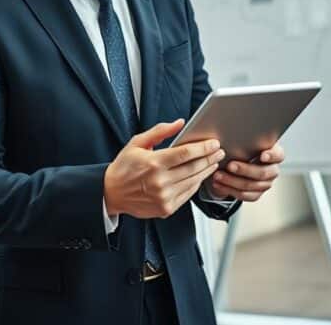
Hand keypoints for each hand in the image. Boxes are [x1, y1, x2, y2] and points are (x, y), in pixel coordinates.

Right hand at [104, 119, 224, 218]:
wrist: (110, 193)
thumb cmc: (123, 167)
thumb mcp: (137, 143)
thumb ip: (160, 131)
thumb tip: (179, 123)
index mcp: (153, 163)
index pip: (186, 153)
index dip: (203, 148)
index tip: (213, 143)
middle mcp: (160, 182)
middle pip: (194, 167)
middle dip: (210, 158)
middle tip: (219, 151)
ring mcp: (164, 197)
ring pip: (194, 181)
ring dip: (206, 171)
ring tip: (213, 162)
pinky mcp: (166, 208)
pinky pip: (188, 194)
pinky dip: (196, 184)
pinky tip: (200, 176)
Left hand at [207, 144, 284, 201]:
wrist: (235, 162)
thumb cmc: (241, 147)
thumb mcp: (244, 140)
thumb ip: (243, 137)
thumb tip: (231, 129)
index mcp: (274, 154)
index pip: (278, 155)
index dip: (272, 156)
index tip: (262, 155)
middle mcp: (272, 169)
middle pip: (263, 173)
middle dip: (245, 170)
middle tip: (230, 165)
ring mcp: (265, 183)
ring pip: (251, 186)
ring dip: (232, 181)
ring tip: (218, 175)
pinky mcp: (256, 194)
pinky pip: (245, 195)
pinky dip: (230, 190)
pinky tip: (219, 184)